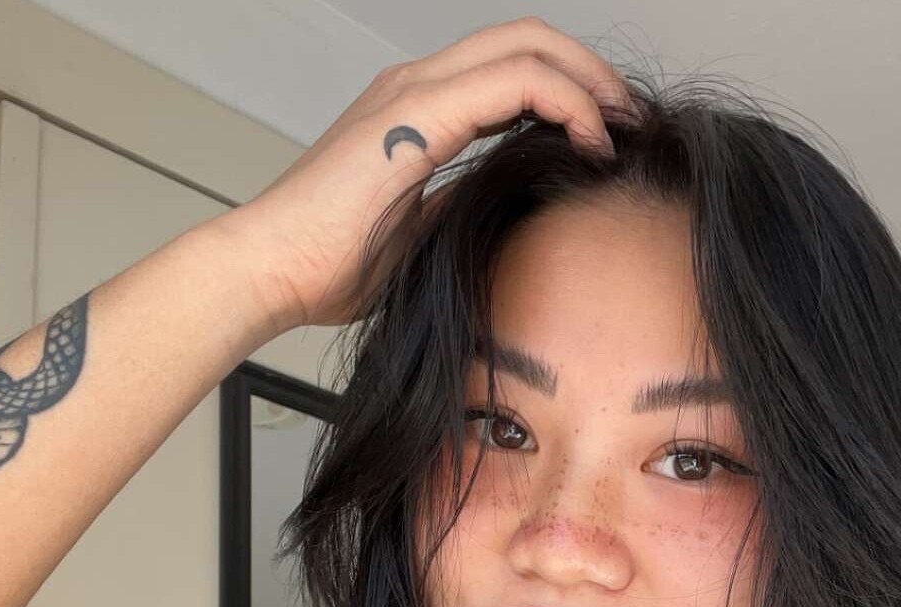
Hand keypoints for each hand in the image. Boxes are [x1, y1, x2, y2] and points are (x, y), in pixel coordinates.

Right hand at [215, 17, 638, 334]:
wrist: (271, 272)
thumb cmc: (326, 266)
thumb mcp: (413, 235)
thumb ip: (453, 207)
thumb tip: (496, 208)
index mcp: (413, 111)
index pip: (507, 71)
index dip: (567, 90)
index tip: (606, 138)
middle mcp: (415, 86)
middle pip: (525, 41)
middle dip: (590, 74)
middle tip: (630, 122)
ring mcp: (414, 94)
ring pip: (527, 47)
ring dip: (589, 81)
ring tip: (622, 129)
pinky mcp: (418, 116)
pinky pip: (515, 84)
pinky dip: (567, 105)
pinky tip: (590, 144)